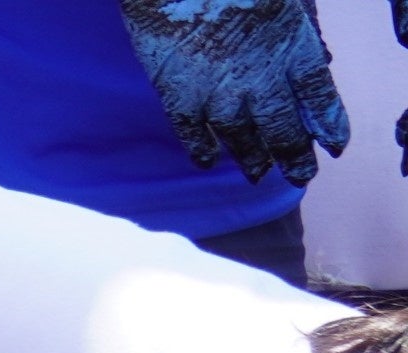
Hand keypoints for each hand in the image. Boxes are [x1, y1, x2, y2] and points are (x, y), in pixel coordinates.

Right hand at [120, 0, 348, 184]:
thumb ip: (297, 30)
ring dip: (252, 158)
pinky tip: (208, 160)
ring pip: (240, 137)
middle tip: (301, 176)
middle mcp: (258, 76)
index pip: (318, 95)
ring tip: (259, 173)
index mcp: (290, 44)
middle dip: (294, 155)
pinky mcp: (178, 94)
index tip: (334, 146)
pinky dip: (200, 149)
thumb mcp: (284, 0)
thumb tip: (315, 62)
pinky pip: (191, 132)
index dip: (328, 123)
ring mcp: (216, 90)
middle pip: (282, 126)